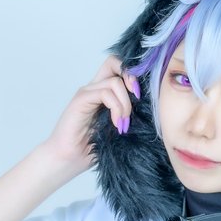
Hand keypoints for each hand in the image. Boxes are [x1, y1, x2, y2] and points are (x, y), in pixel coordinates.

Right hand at [41, 55, 140, 171]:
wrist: (68, 159)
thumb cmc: (93, 147)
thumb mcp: (119, 127)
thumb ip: (129, 113)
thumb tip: (152, 107)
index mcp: (103, 92)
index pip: (118, 68)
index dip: (134, 74)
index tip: (142, 96)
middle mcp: (94, 88)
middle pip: (113, 61)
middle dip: (131, 76)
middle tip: (137, 98)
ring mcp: (86, 92)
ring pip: (114, 81)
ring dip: (126, 103)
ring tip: (124, 123)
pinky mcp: (80, 100)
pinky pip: (105, 93)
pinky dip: (116, 108)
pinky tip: (117, 124)